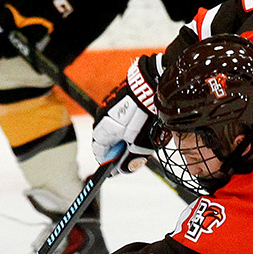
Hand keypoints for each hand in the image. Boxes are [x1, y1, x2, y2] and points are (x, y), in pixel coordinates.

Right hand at [92, 54, 164, 169]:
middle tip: (134, 152)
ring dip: (126, 135)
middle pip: (107, 139)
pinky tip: (143, 122)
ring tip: (142, 136)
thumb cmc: (145, 114)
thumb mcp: (140, 143)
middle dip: (120, 148)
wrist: (153, 84)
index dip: (108, 161)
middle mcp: (102, 116)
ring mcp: (110, 104)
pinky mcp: (121, 96)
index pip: (98, 151)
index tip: (116, 168)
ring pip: (116, 126)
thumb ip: (131, 159)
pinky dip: (130, 122)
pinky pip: (122, 115)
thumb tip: (123, 169)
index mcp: (103, 129)